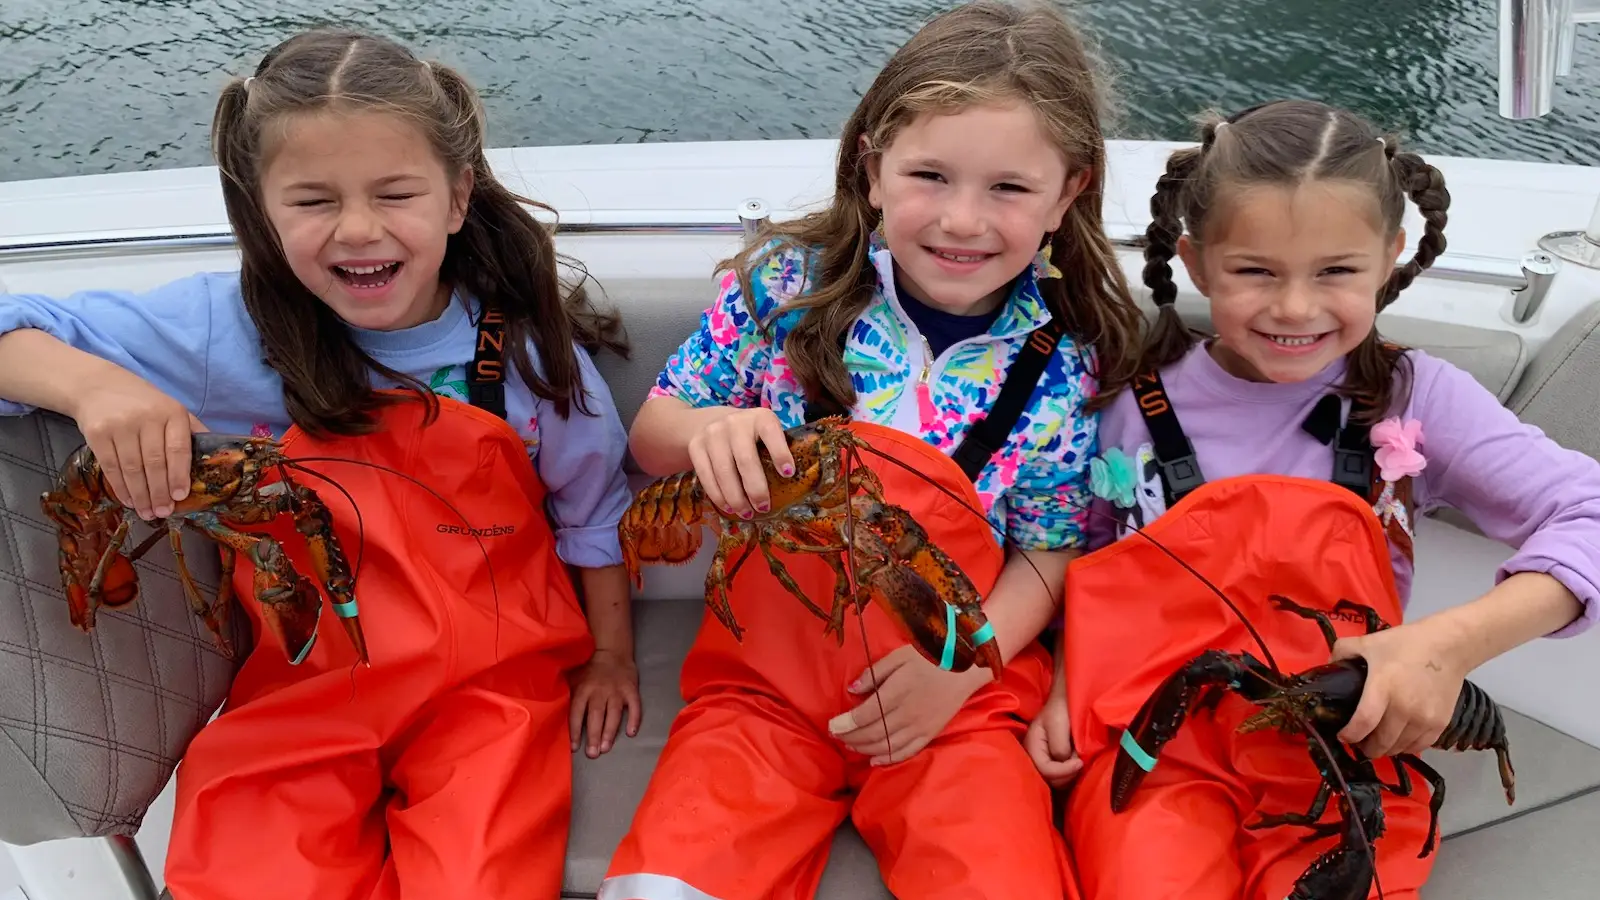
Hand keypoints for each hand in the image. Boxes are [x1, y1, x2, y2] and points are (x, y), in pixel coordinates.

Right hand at [69, 367, 206, 520]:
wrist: (98, 386)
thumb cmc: (143, 403)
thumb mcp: (171, 409)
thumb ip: (191, 431)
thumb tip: (215, 459)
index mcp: (172, 412)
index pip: (178, 449)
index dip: (179, 475)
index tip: (181, 496)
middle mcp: (146, 417)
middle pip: (154, 463)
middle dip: (160, 493)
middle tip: (164, 513)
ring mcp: (120, 425)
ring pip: (132, 469)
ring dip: (141, 496)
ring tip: (148, 513)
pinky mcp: (97, 433)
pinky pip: (111, 467)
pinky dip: (121, 488)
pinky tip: (129, 501)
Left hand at [568, 648, 641, 757]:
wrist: (612, 650)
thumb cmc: (590, 668)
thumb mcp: (574, 678)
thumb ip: (569, 695)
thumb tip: (555, 712)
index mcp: (583, 689)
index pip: (577, 713)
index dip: (575, 732)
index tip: (575, 748)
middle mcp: (599, 691)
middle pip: (595, 716)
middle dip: (593, 736)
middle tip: (593, 754)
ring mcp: (617, 691)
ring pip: (613, 714)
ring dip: (610, 732)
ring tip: (606, 748)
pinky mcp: (631, 690)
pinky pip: (635, 706)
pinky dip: (634, 719)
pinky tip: (631, 733)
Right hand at [686, 407, 794, 517]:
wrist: (713, 421)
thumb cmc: (750, 435)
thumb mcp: (765, 433)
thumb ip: (776, 450)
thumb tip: (792, 484)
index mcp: (760, 418)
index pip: (771, 433)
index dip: (780, 453)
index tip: (788, 474)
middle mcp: (735, 422)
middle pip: (745, 460)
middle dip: (756, 488)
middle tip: (764, 507)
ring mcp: (712, 433)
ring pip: (723, 471)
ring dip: (736, 497)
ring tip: (746, 513)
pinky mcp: (696, 446)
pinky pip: (706, 475)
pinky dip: (718, 495)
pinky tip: (728, 507)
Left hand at [827, 645, 984, 765]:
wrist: (965, 668)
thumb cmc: (929, 658)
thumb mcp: (899, 656)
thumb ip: (874, 673)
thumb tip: (852, 690)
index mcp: (897, 693)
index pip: (865, 715)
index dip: (846, 723)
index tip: (831, 726)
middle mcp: (907, 715)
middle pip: (872, 733)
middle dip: (851, 736)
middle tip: (837, 735)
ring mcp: (919, 727)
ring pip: (886, 745)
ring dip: (864, 748)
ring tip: (850, 745)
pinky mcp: (929, 734)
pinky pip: (906, 752)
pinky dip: (888, 758)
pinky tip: (874, 760)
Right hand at [1026, 692, 1082, 787]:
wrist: (1066, 701)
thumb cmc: (1061, 709)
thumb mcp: (1058, 724)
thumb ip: (1059, 746)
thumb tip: (1065, 762)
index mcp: (1032, 747)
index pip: (1044, 770)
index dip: (1064, 770)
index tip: (1079, 761)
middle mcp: (1033, 757)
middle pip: (1048, 780)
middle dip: (1067, 774)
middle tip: (1080, 760)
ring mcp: (1043, 761)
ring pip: (1055, 781)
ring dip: (1070, 775)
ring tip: (1078, 759)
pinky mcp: (1052, 763)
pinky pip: (1060, 777)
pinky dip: (1070, 774)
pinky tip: (1076, 763)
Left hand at [1331, 617, 1470, 757]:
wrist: (1448, 646)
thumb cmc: (1406, 644)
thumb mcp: (1369, 642)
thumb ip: (1343, 651)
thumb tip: (1329, 664)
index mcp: (1384, 687)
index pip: (1364, 722)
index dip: (1350, 735)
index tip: (1343, 736)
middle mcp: (1405, 708)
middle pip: (1381, 742)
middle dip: (1366, 747)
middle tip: (1359, 742)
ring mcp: (1425, 719)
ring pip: (1399, 748)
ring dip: (1385, 749)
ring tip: (1377, 741)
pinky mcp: (1440, 724)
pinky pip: (1419, 747)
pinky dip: (1405, 747)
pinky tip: (1397, 740)